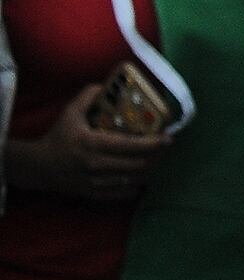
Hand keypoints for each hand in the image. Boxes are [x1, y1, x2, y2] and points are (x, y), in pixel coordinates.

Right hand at [5, 85, 172, 201]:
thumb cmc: (58, 137)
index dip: (154, 143)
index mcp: (92, 143)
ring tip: (155, 160)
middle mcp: (96, 164)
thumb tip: (105, 84)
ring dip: (150, 171)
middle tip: (164, 149)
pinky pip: (125, 194)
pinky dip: (137, 185)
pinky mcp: (95, 194)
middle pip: (139, 165)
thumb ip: (88, 97)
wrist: (39, 167)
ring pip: (135, 180)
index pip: (130, 145)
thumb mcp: (70, 113)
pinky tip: (141, 176)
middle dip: (157, 157)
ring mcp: (96, 182)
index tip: (168, 138)